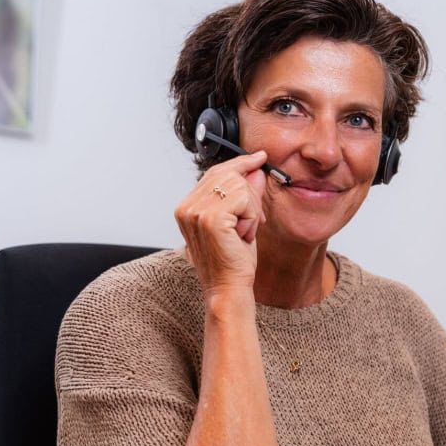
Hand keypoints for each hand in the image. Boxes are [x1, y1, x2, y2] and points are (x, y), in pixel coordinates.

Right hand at [175, 151, 268, 297]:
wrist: (229, 288)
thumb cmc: (233, 261)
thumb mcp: (242, 221)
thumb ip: (246, 194)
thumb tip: (256, 168)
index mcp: (187, 207)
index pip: (215, 172)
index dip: (239, 163)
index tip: (259, 157)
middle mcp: (186, 207)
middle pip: (228, 175)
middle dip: (251, 196)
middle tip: (252, 223)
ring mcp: (196, 211)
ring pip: (239, 186)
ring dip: (251, 210)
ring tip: (243, 233)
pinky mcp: (210, 218)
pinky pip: (245, 199)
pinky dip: (252, 217)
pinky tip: (243, 235)